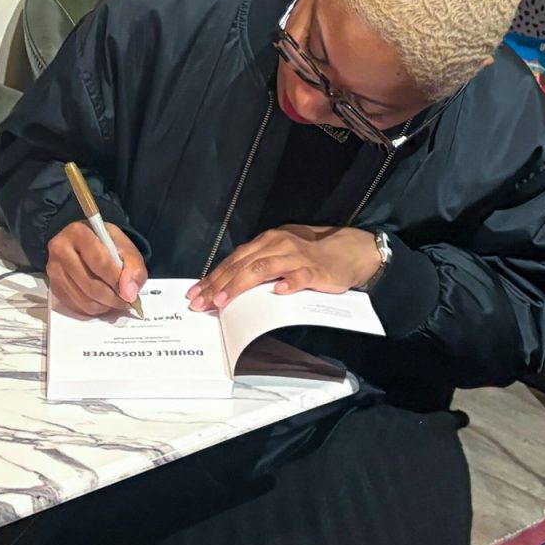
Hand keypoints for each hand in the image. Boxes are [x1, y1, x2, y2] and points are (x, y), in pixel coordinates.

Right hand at [46, 221, 147, 316]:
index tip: (130, 292)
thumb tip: (129, 293)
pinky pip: (77, 306)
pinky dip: (95, 309)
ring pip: (84, 299)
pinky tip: (103, 301)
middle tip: (127, 301)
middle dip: (113, 297)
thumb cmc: (105, 244)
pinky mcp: (54, 286)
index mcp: (78, 233)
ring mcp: (54, 270)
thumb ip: (133, 267)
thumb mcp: (124, 246)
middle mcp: (60, 250)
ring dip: (105, 305)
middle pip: (90, 284)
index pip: (99, 261)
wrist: (84, 244)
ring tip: (117, 301)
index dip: (117, 280)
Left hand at [187, 225, 380, 310]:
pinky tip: (278, 292)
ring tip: (223, 300)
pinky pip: (300, 276)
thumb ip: (257, 264)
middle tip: (201, 302)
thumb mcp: (280, 252)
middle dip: (218, 285)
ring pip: (263, 269)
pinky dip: (288, 284)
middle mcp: (277, 245)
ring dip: (240, 285)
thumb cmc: (312, 253)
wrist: (349, 248)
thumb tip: (228, 282)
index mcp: (266, 242)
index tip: (195, 293)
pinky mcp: (316, 270)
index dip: (212, 277)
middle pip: (242, 265)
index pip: (233, 260)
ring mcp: (296, 257)